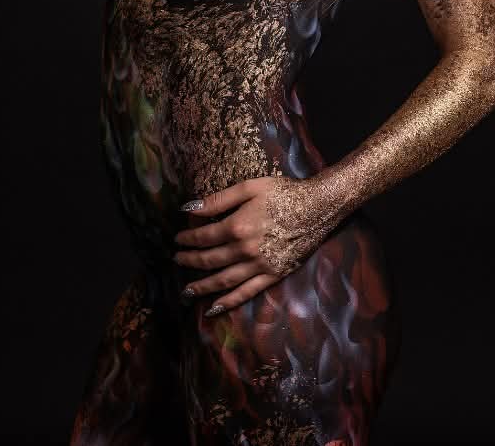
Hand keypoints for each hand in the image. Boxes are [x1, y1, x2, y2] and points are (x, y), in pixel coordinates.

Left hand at [173, 174, 335, 315]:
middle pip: (210, 260)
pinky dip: (229, 302)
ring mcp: (259, 266)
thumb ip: (218, 200)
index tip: (177, 239)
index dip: (187, 239)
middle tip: (177, 261)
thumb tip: (189, 208)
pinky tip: (214, 307)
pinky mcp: (273, 276)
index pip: (204, 237)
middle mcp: (245, 250)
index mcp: (237, 226)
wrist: (318, 207)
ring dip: (203, 286)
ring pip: (224, 281)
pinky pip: (247, 293)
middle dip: (190, 261)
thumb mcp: (249, 187)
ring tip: (186, 291)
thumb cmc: (283, 192)